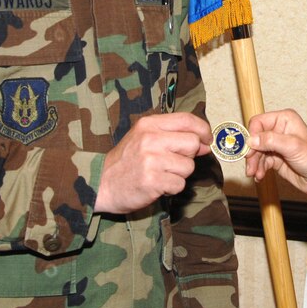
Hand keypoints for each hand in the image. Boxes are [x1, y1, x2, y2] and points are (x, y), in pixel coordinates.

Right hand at [95, 112, 212, 213]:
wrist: (100, 184)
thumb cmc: (126, 161)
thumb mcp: (144, 138)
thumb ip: (173, 136)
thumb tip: (204, 144)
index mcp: (148, 124)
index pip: (187, 119)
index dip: (203, 130)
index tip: (206, 140)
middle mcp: (150, 139)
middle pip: (192, 143)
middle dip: (188, 156)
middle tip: (172, 162)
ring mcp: (151, 160)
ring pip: (188, 166)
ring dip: (179, 174)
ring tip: (161, 174)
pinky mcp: (152, 181)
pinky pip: (179, 184)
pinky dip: (172, 187)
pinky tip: (158, 184)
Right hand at [244, 109, 306, 199]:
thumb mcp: (293, 147)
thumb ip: (270, 141)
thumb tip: (251, 139)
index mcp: (285, 119)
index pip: (259, 122)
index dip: (251, 135)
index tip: (248, 149)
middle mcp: (279, 130)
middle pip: (254, 138)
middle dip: (251, 152)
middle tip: (250, 164)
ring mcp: (277, 145)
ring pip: (256, 152)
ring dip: (253, 163)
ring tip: (255, 173)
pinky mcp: (276, 159)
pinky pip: (261, 162)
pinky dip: (258, 169)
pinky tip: (259, 176)